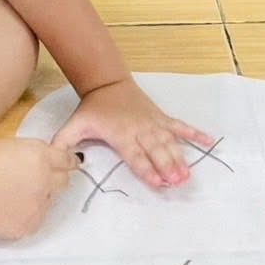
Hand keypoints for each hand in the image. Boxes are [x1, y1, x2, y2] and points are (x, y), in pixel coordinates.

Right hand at [0, 138, 75, 239]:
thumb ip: (34, 153)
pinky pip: (36, 219)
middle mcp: (46, 180)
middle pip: (64, 182)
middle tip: (36, 181)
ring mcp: (40, 205)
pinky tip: (9, 210)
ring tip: (14, 196)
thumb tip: (45, 161)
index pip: (67, 160)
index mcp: (41, 156)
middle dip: (55, 180)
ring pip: (49, 202)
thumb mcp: (10, 146)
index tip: (65, 165)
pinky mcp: (30, 225)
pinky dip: (28, 214)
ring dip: (39, 198)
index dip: (65, 162)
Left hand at [50, 78, 214, 188]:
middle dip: (167, 166)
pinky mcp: (161, 117)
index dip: (146, 168)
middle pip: (155, 150)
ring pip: (169, 141)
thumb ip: (63, 143)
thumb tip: (54, 161)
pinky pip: (180, 126)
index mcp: (120, 133)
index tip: (157, 182)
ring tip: (188, 174)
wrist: (107, 83)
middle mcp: (140, 129)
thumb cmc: (92, 108)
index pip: (134, 154)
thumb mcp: (74, 125)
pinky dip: (195, 133)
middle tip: (178, 182)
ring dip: (180, 158)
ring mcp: (153, 123)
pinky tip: (209, 142)